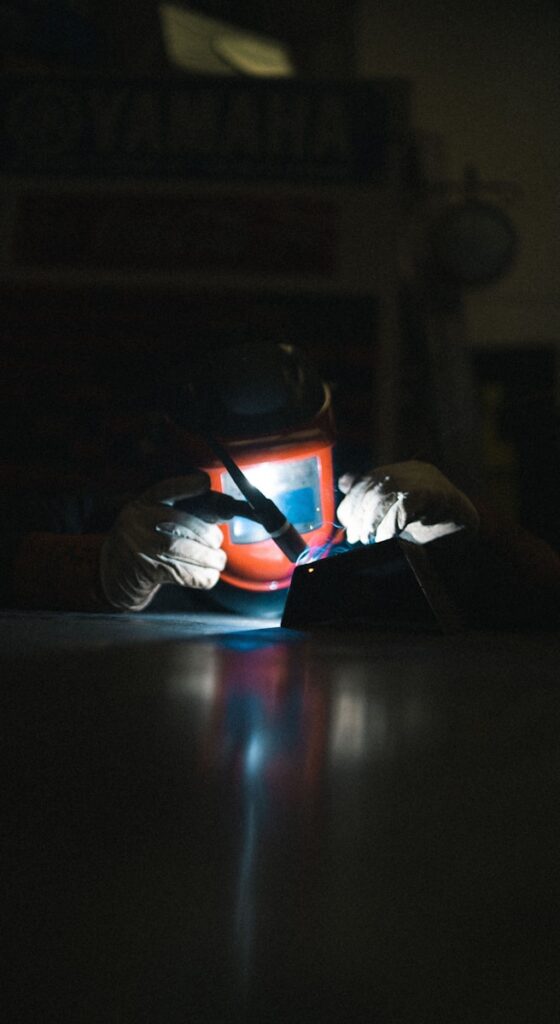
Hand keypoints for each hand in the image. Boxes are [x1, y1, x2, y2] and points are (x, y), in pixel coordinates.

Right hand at [100, 473, 229, 610]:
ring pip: (184, 549)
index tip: (204, 483)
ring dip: (209, 557)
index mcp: (141, 505)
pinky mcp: (147, 570)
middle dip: (208, 534)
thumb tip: (220, 512)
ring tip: (217, 560)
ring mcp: (141, 546)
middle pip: (182, 523)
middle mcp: (138, 522)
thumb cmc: (141, 545)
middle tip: (217, 543)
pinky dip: (203, 576)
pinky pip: (183, 573)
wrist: (113, 575)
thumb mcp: (150, 520)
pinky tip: (209, 575)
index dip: (186, 485)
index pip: (165, 489)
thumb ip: (180, 512)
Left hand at [337, 461, 478, 544]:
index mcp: (403, 471)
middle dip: (359, 513)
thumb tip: (344, 484)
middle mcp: (413, 471)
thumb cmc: (431, 525)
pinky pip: (405, 506)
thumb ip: (374, 497)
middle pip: (374, 486)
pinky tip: (385, 538)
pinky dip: (391, 524)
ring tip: (367, 539)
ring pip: (386, 494)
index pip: (368, 479)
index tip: (347, 523)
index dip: (353, 501)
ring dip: (372, 520)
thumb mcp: (397, 511)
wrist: (466, 532)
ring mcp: (426, 480)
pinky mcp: (437, 495)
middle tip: (356, 536)